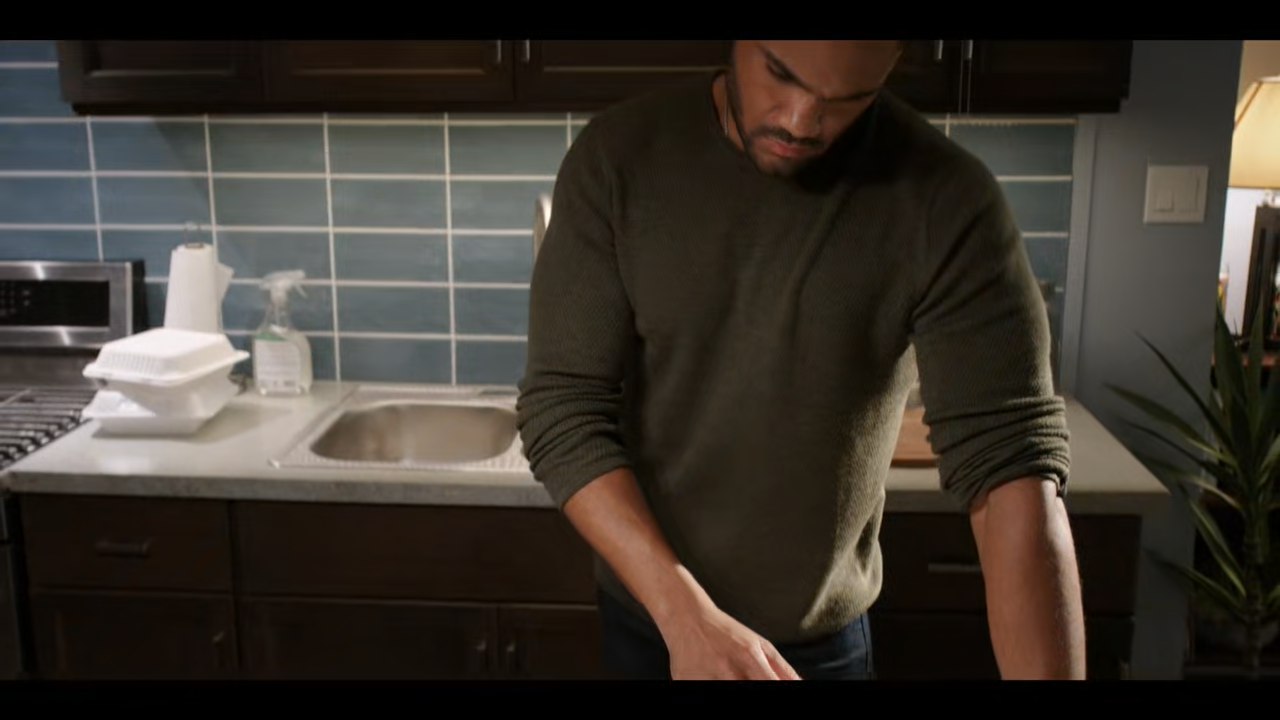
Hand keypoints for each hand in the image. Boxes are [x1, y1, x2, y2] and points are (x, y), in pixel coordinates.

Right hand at [659, 602, 801, 679]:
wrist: (687, 617)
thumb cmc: (726, 632)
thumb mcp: (759, 644)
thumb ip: (782, 669)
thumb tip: (800, 685)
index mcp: (749, 656)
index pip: (772, 685)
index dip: (778, 692)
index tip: (779, 693)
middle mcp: (728, 668)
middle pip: (748, 692)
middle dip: (752, 687)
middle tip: (743, 676)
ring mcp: (706, 677)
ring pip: (726, 692)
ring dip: (730, 684)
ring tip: (726, 675)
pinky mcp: (687, 682)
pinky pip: (703, 691)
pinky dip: (710, 684)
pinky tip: (710, 675)